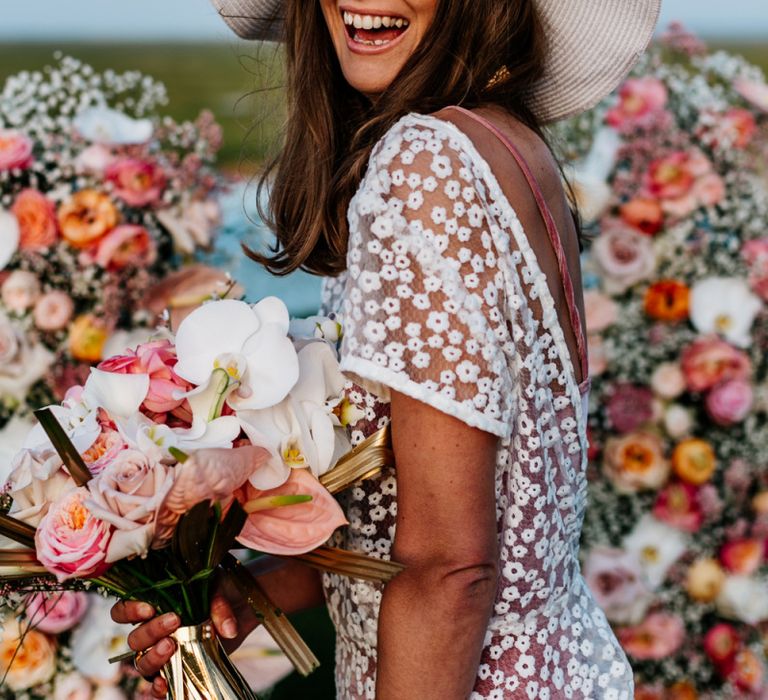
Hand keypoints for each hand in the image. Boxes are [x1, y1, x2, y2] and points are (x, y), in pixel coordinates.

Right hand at [111, 597, 238, 698]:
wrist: (241, 607)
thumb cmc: (223, 592)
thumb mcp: (221, 590)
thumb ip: (219, 606)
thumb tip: (227, 630)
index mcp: (154, 605)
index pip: (123, 611)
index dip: (128, 611)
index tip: (148, 608)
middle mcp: (154, 631)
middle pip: (135, 639)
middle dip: (151, 631)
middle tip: (174, 621)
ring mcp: (164, 652)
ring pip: (142, 662)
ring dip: (154, 657)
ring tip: (172, 646)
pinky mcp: (178, 669)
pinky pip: (157, 684)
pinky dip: (157, 688)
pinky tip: (164, 683)